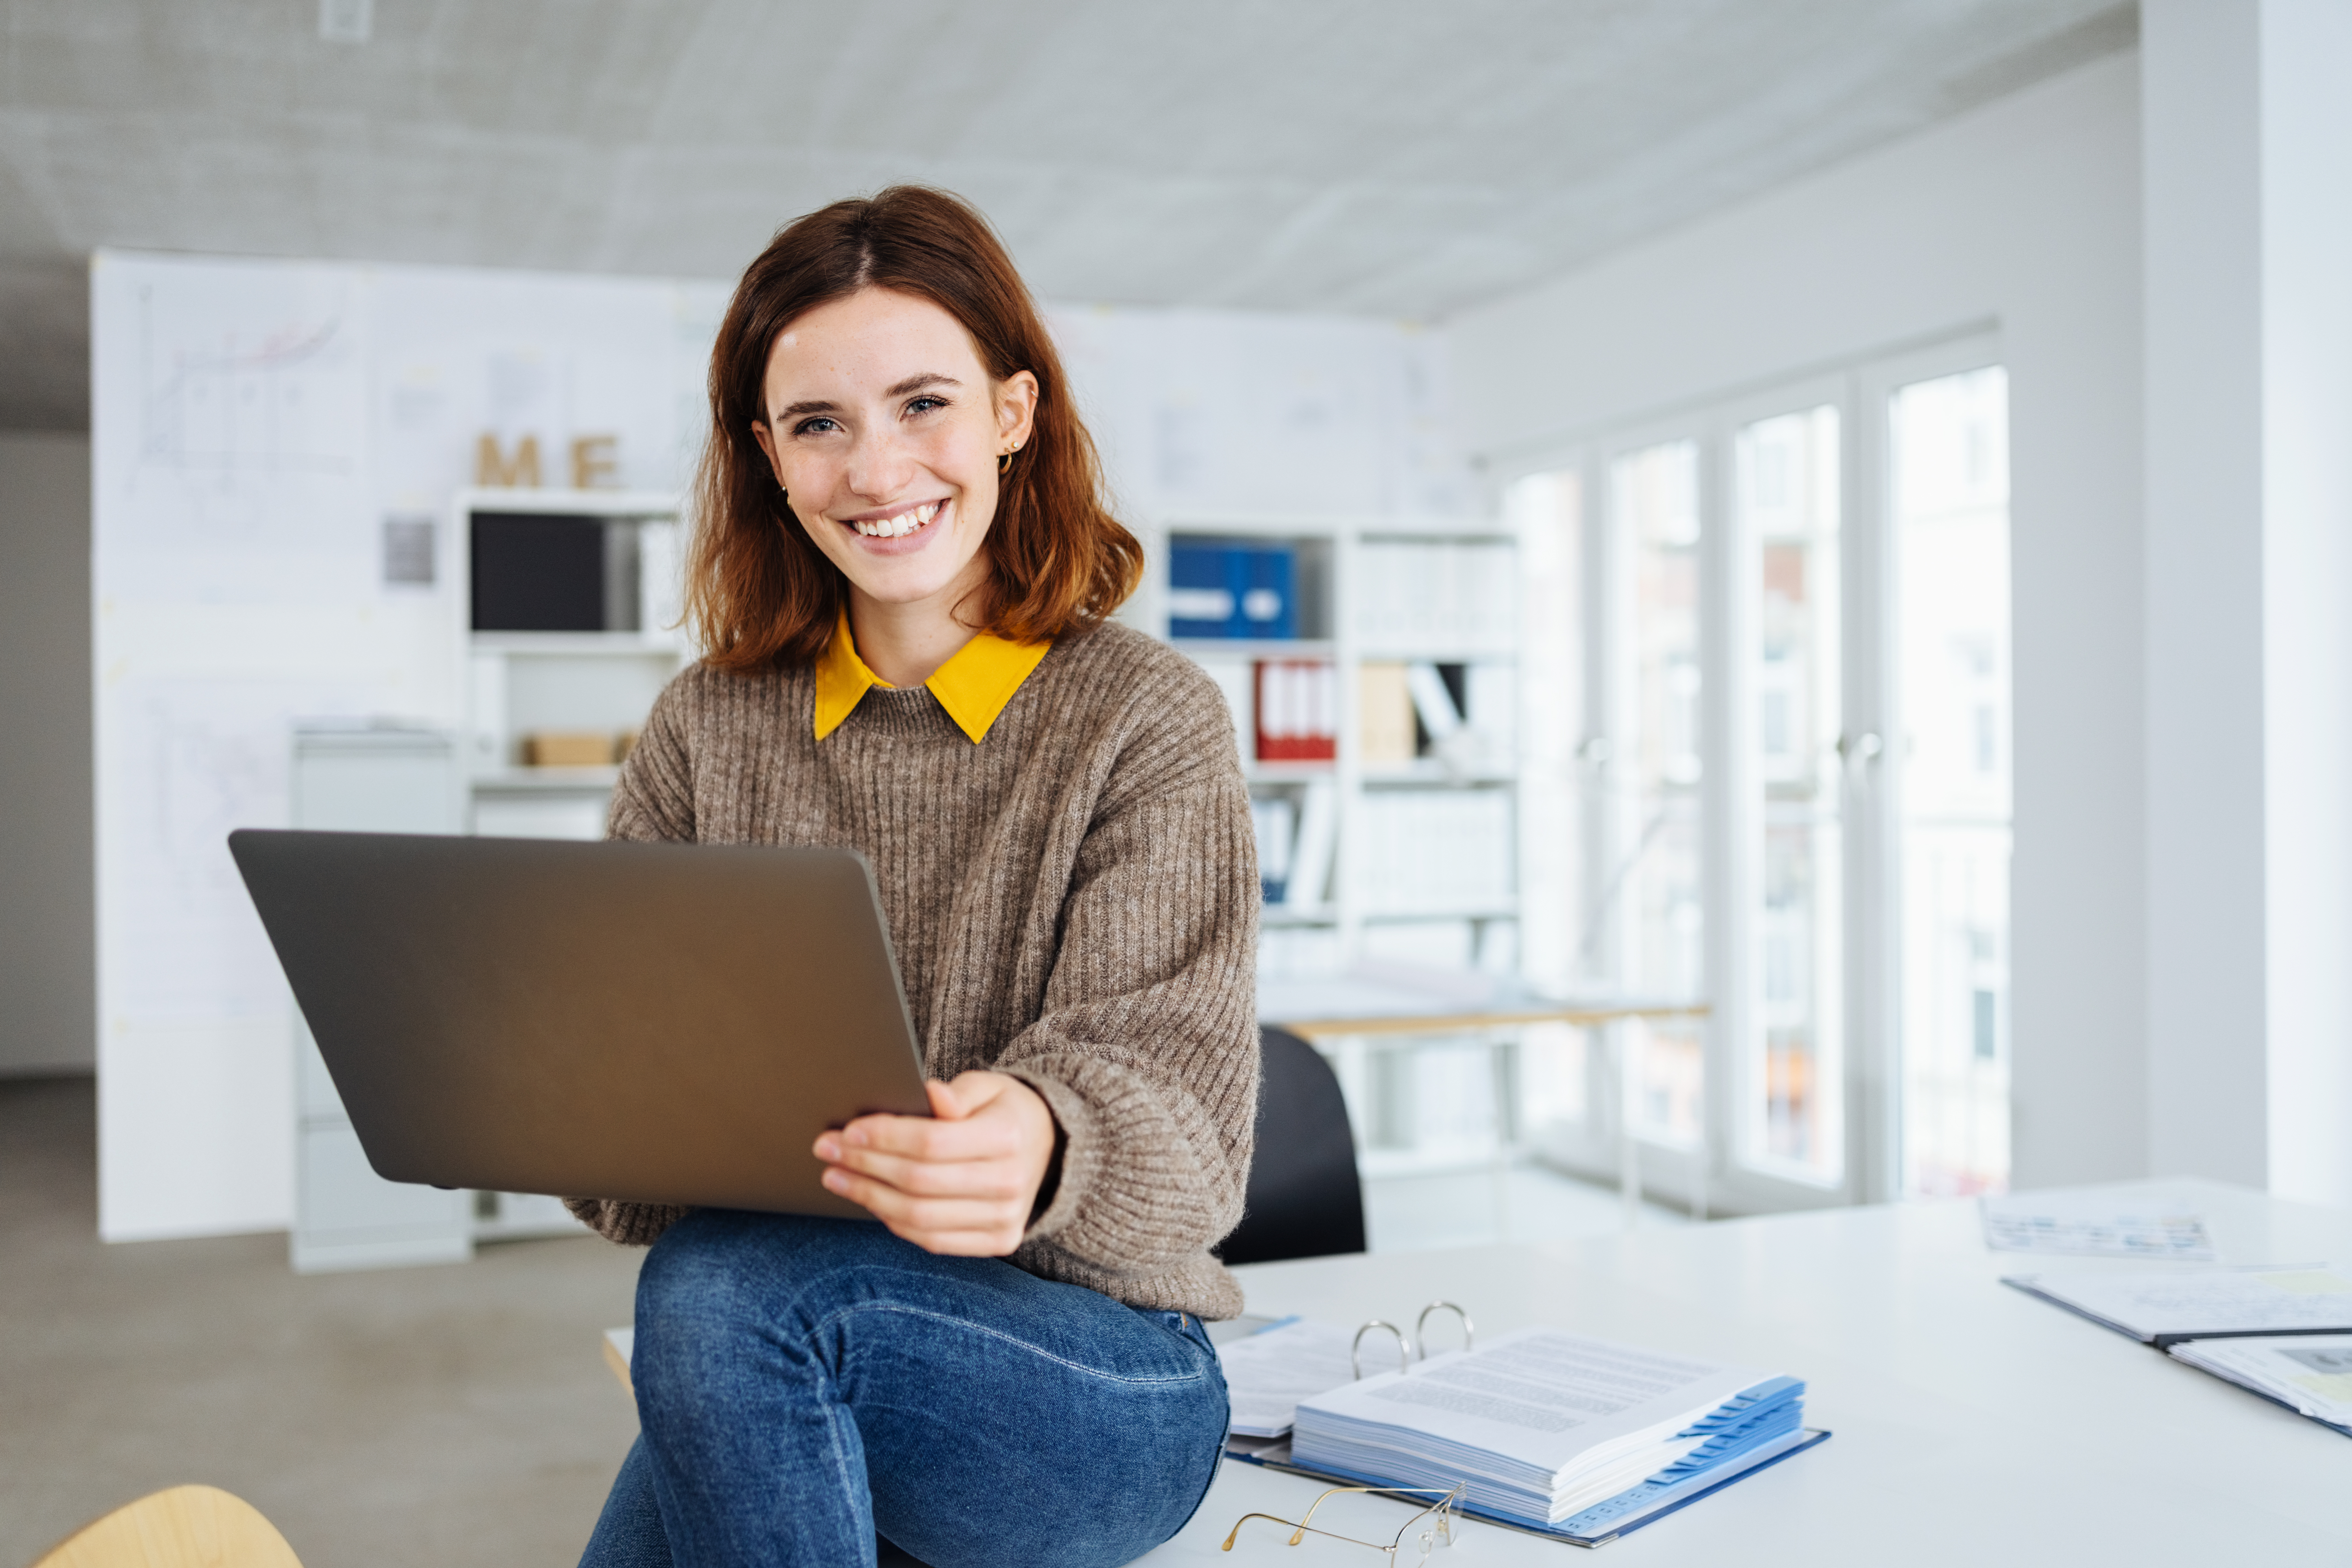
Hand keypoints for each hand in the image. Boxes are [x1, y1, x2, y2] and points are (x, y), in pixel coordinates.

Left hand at [812, 1071, 1056, 1255]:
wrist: (1048, 1147)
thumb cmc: (1005, 1111)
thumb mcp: (988, 1087)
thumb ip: (958, 1093)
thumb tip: (930, 1094)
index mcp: (1007, 1138)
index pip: (931, 1143)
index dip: (884, 1138)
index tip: (847, 1130)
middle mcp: (1010, 1184)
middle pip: (918, 1182)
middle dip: (864, 1165)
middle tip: (826, 1150)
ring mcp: (1005, 1219)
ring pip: (919, 1217)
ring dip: (869, 1197)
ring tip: (837, 1176)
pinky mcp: (998, 1242)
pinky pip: (933, 1241)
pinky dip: (895, 1222)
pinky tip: (870, 1201)